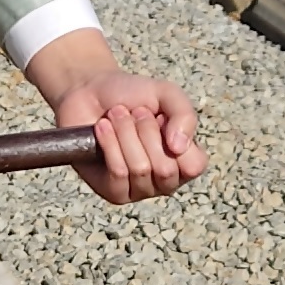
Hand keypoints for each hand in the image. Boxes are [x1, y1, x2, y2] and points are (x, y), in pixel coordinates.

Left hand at [20, 30, 203, 205]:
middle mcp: (166, 180)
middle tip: (135, 113)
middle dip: (146, 131)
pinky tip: (103, 128)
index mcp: (184, 160)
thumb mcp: (166, 94)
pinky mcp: (114, 192)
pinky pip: (118, 173)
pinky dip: (110, 143)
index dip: (175, 136)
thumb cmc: (131, 96)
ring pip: (140, 169)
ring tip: (117, 116)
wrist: (90, 92)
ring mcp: (140, 189)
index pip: (194, 165)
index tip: (160, 116)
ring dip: (126, 133)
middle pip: (165, 168)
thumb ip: (185, 115)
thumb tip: (179, 147)